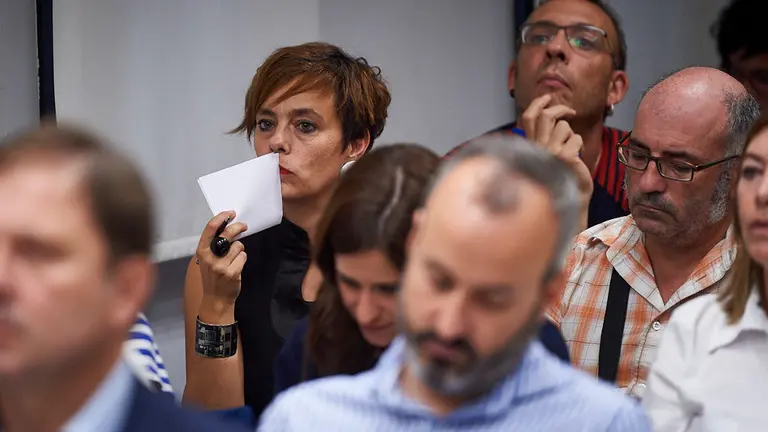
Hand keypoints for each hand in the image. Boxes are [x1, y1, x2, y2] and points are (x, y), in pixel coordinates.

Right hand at [195, 211, 248, 306]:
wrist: (216, 299)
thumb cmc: (213, 277)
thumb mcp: (207, 259)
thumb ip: (214, 244)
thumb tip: (227, 226)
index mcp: (201, 251)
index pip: (210, 229)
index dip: (221, 218)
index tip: (230, 213)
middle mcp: (210, 257)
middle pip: (226, 234)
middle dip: (237, 227)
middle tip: (244, 226)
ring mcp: (220, 266)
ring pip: (238, 246)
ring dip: (239, 250)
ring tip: (234, 259)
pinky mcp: (232, 272)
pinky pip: (243, 257)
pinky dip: (242, 260)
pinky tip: (236, 267)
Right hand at [521, 95, 593, 221]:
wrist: (570, 199)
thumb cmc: (562, 178)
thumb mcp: (551, 154)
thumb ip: (547, 138)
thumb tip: (552, 117)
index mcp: (532, 146)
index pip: (529, 118)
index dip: (538, 103)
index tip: (548, 97)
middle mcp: (537, 148)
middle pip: (546, 115)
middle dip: (560, 108)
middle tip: (570, 112)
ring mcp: (549, 152)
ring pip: (564, 126)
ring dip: (573, 135)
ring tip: (574, 149)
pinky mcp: (564, 157)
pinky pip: (577, 138)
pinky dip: (581, 146)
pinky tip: (578, 158)